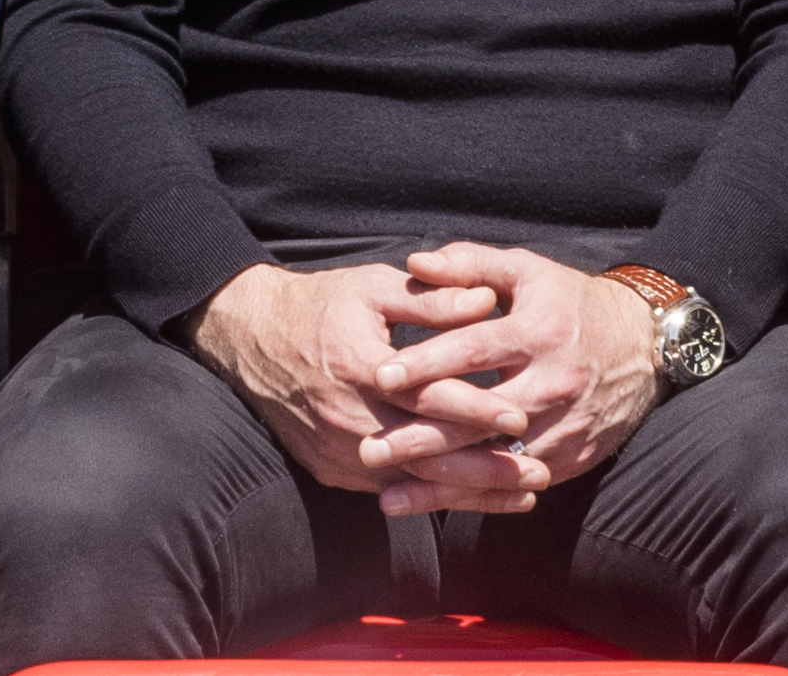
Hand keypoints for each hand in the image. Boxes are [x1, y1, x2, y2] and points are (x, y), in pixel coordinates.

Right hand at [181, 262, 525, 497]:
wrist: (250, 339)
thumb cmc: (322, 305)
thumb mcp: (374, 288)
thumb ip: (432, 298)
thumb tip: (488, 300)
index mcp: (360, 366)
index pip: (426, 396)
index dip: (474, 409)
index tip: (520, 417)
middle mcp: (346, 417)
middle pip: (425, 453)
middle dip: (484, 469)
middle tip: (537, 475)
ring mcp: (336, 450)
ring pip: (411, 481)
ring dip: (466, 491)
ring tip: (522, 496)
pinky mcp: (329, 469)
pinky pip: (388, 488)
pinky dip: (432, 495)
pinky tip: (474, 498)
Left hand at [357, 244, 663, 511]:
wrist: (646, 345)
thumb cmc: (573, 304)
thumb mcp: (529, 272)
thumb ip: (471, 265)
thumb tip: (416, 262)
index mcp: (540, 331)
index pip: (476, 350)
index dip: (426, 363)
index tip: (380, 375)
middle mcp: (555, 381)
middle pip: (480, 416)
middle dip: (421, 436)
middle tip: (369, 447)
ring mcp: (566, 424)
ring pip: (496, 460)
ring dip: (441, 479)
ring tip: (387, 489)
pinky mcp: (572, 457)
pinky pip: (517, 482)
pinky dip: (474, 495)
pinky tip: (433, 502)